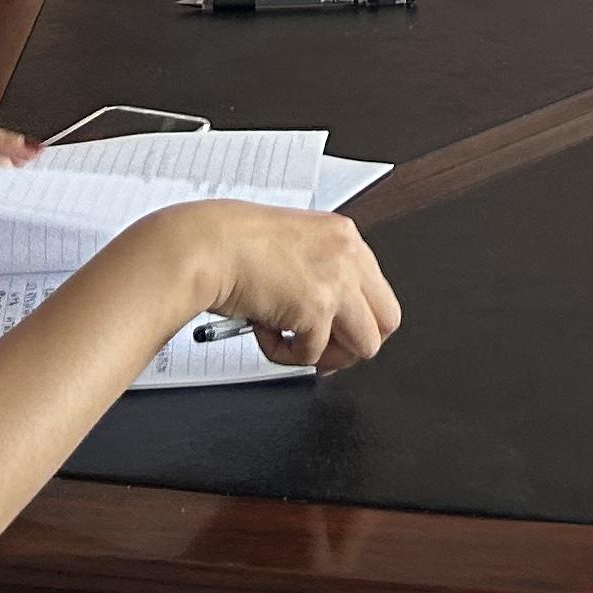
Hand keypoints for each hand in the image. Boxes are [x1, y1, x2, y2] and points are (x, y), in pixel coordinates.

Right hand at [157, 200, 402, 372]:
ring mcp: (337, 282)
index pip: (378, 291)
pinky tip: (264, 331)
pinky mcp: (317, 308)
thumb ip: (319, 273)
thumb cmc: (231, 244)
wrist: (205, 245)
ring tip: (291, 342)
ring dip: (325, 355)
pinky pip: (313, 356)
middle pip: (387, 321)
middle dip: (355, 345)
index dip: (357, 321)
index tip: (337, 333)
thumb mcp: (292, 247)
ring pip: (365, 346)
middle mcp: (349, 255)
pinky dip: (285, 355)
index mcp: (344, 236)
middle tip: (324, 351)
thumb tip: (330, 320)